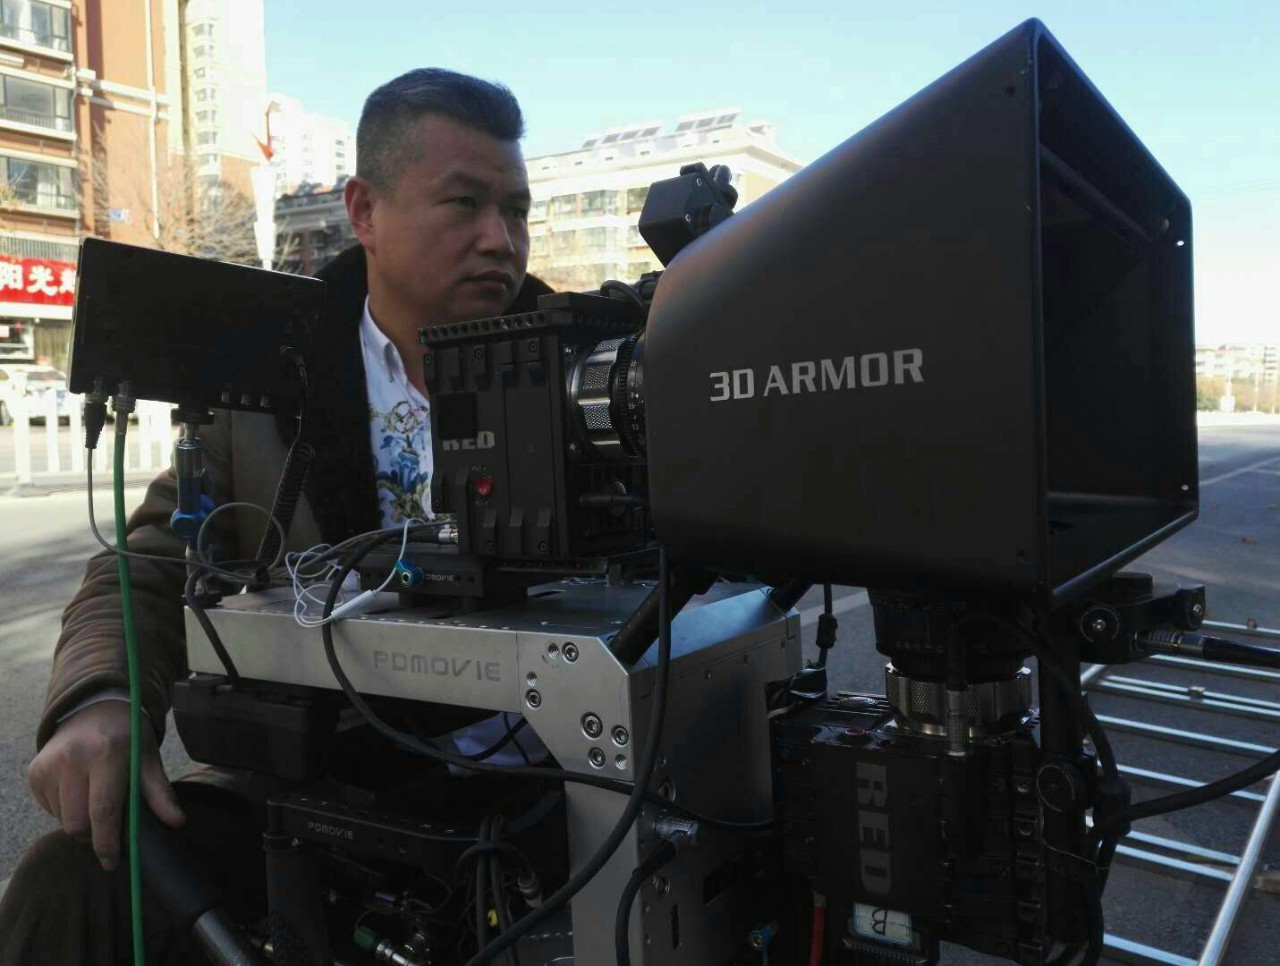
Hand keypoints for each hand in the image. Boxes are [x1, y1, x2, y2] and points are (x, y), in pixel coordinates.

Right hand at [27, 700, 184, 870]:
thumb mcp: (148, 758)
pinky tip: (80, 791)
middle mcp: (73, 758)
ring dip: (80, 822)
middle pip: (77, 822)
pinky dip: (66, 810)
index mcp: (106, 754)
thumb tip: (177, 823)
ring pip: (62, 819)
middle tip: (109, 834)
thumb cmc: (127, 737)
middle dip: (93, 837)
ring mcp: (49, 765)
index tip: (112, 862)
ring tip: (96, 801)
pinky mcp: (35, 772)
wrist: (94, 708)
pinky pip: (50, 808)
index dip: (108, 842)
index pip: (103, 810)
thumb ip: (160, 792)